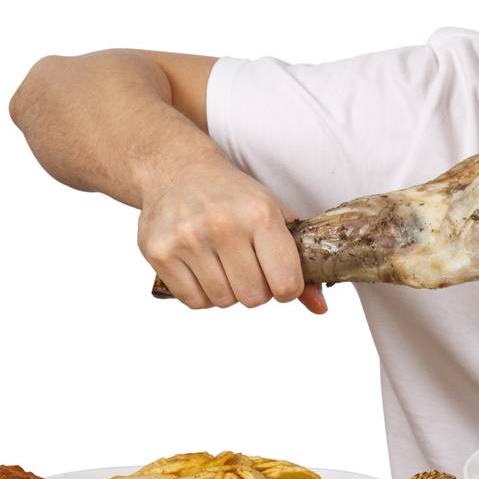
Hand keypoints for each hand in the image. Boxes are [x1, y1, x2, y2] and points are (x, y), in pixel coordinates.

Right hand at [137, 157, 325, 312]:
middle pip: (253, 297)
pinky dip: (203, 295)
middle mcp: (223, 225)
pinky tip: (204, 269)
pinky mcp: (159, 252)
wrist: (179, 170)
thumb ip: (298, 262)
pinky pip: (194, 301)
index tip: (281, 280)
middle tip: (250, 268)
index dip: (288, 289)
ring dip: (229, 292)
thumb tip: (319, 308)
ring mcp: (187, 239)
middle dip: (257, 290)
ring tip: (225, 264)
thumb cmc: (235, 196)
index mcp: (260, 214)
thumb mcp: (274, 215)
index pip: (285, 282)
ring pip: (223, 301)